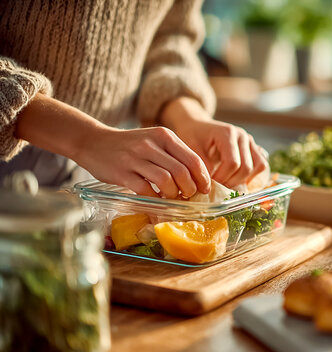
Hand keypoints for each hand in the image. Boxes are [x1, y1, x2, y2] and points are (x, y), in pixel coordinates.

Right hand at [15, 94, 209, 197]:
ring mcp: (136, 158)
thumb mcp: (154, 141)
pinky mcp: (122, 172)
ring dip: (173, 194)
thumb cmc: (129, 145)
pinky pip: (145, 189)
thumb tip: (196, 179)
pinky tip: (155, 200)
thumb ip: (173, 155)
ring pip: (166, 181)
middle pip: (182, 171)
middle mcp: (152, 145)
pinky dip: (154, 199)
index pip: (193, 159)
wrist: (93, 141)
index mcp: (164, 136)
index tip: (204, 189)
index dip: (202, 178)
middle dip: (189, 189)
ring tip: (172, 198)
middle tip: (188, 196)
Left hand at [160, 97, 267, 187]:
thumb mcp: (191, 148)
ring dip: (244, 179)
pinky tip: (237, 178)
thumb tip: (212, 184)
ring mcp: (250, 141)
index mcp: (228, 133)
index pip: (232, 163)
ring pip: (258, 166)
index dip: (222, 178)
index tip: (210, 183)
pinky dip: (252, 175)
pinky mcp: (253, 148)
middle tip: (217, 186)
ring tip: (227, 182)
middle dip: (232, 181)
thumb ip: (202, 165)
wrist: (198, 125)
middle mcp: (242, 136)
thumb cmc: (193, 135)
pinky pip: (261, 164)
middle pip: (246, 167)